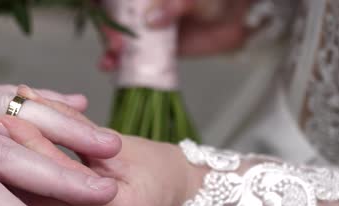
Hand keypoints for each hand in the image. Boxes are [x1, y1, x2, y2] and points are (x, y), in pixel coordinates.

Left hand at [0, 101, 203, 205]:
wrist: (174, 204)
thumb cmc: (150, 168)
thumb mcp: (118, 141)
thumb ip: (70, 123)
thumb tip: (24, 96)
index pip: (67, 176)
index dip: (32, 144)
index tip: (6, 117)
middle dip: (10, 169)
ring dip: (6, 197)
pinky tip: (6, 203)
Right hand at [100, 0, 252, 69]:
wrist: (237, 20)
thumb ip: (176, 6)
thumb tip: (152, 19)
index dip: (101, 4)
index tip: (100, 10)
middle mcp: (139, 8)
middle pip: (110, 16)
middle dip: (107, 30)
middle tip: (116, 44)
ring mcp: (142, 28)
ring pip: (115, 37)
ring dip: (107, 49)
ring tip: (111, 59)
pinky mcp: (149, 49)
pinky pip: (129, 56)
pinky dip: (117, 63)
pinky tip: (111, 67)